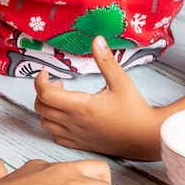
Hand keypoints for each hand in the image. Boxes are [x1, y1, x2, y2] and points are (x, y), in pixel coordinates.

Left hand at [34, 36, 162, 159]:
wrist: (144, 136)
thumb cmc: (134, 109)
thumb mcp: (121, 81)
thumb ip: (106, 60)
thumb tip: (96, 40)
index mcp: (81, 107)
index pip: (45, 94)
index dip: (40, 81)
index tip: (46, 72)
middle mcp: (74, 123)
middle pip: (41, 108)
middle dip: (42, 92)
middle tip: (59, 83)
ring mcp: (76, 136)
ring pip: (46, 123)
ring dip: (47, 109)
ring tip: (63, 99)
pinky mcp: (81, 144)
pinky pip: (57, 136)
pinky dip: (54, 125)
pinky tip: (67, 116)